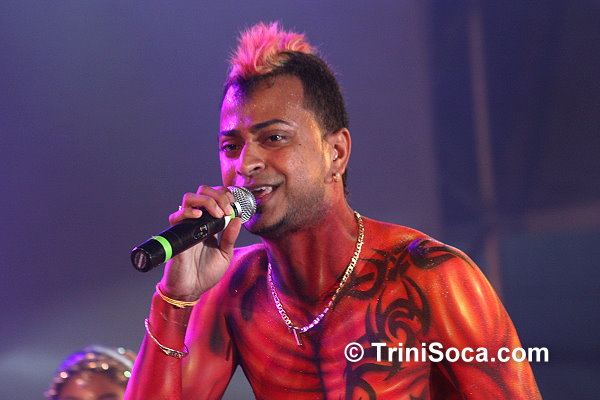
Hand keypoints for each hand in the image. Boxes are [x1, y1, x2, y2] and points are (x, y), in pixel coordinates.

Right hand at [158, 185, 242, 300]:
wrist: (191, 289)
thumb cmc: (206, 273)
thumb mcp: (225, 254)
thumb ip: (230, 236)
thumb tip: (237, 218)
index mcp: (210, 222)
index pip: (216, 197)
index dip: (226, 195)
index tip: (235, 206)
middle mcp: (197, 220)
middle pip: (203, 191)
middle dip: (219, 195)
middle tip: (228, 209)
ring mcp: (186, 225)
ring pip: (189, 198)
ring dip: (207, 201)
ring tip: (218, 214)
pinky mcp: (176, 235)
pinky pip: (176, 216)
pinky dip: (187, 212)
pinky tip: (199, 217)